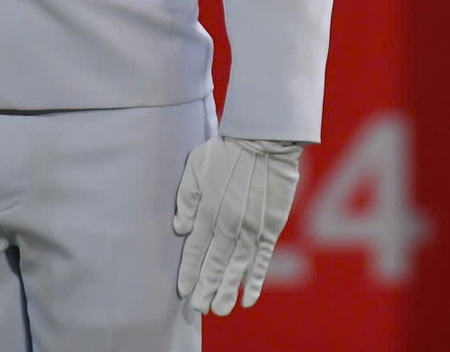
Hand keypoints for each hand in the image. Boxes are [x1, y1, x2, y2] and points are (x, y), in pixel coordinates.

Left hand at [173, 135, 302, 315]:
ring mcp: (250, 228)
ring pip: (236, 267)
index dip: (189, 271)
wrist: (265, 139)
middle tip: (199, 308)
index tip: (183, 291)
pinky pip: (261, 259)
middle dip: (206, 288)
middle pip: (214, 263)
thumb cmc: (227, 150)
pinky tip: (247, 298)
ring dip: (227, 290)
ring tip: (220, 310)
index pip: (194, 249)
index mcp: (207, 210)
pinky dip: (254, 280)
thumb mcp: (196, 166)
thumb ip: (187, 198)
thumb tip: (180, 227)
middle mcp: (227, 224)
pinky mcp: (270, 227)